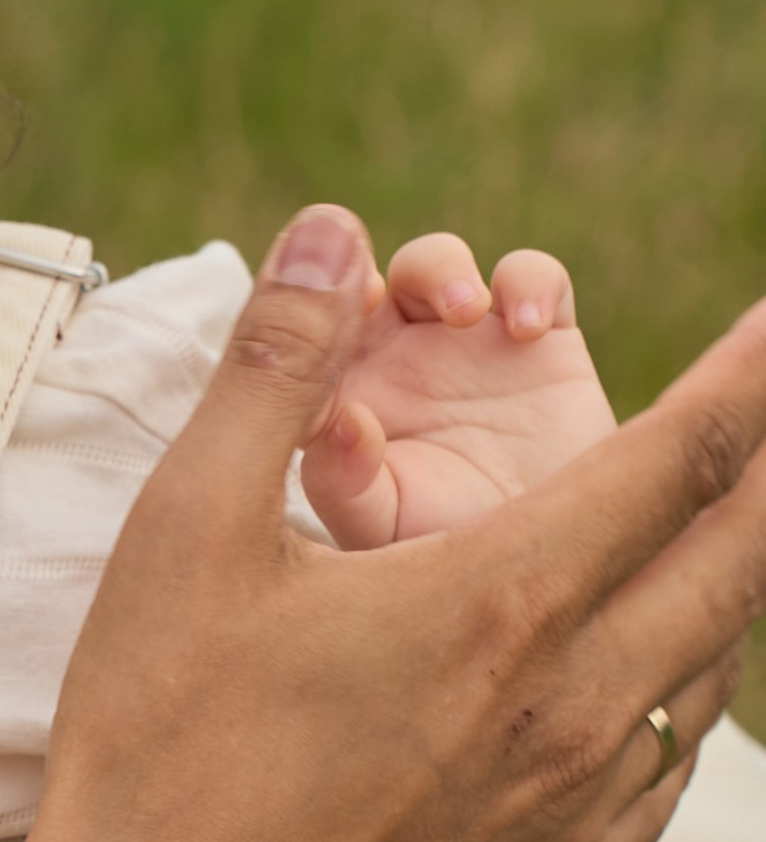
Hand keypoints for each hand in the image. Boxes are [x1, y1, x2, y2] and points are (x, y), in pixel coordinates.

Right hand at [22, 203, 765, 841]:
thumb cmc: (154, 752)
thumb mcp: (185, 535)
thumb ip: (269, 372)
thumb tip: (327, 235)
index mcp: (497, 605)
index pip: (679, 458)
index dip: (752, 376)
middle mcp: (566, 712)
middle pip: (739, 563)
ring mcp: (567, 817)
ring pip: (711, 678)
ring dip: (733, 588)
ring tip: (731, 532)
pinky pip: (660, 781)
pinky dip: (682, 707)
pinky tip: (654, 695)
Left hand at [301, 230, 615, 548]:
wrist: (545, 578)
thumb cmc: (442, 567)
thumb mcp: (379, 533)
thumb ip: (346, 481)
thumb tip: (340, 418)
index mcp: (334, 396)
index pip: (297, 335)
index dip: (297, 321)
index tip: (320, 340)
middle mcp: (391, 359)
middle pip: (357, 278)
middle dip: (358, 272)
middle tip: (371, 298)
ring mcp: (463, 343)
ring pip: (435, 263)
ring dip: (439, 268)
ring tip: (464, 309)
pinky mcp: (541, 339)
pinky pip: (532, 277)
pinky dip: (530, 283)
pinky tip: (528, 329)